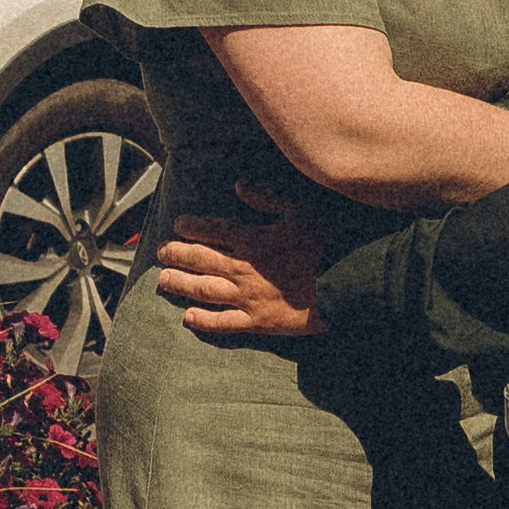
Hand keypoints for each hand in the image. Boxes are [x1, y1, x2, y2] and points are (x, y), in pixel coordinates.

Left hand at [156, 182, 324, 340]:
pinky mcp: (258, 321)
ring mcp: (248, 297)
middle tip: (161, 252)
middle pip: (201, 260)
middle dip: (177, 254)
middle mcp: (243, 268)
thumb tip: (238, 185)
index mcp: (253, 239)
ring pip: (204, 290)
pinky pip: (224, 322)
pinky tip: (187, 318)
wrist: (346, 283)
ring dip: (181, 285)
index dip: (191, 226)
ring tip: (163, 281)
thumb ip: (267, 197)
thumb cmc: (327, 243)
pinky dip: (204, 321)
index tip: (178, 224)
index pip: (213, 231)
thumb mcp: (301, 209)